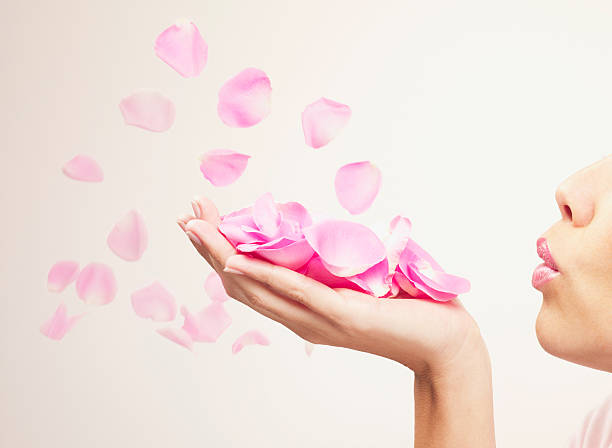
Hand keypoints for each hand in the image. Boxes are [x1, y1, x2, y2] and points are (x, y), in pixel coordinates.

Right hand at [178, 196, 484, 375]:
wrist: (445, 343)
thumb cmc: (405, 308)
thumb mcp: (357, 280)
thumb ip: (331, 264)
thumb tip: (318, 235)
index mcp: (302, 308)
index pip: (249, 280)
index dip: (219, 252)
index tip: (200, 220)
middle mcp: (300, 316)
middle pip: (239, 282)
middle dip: (209, 247)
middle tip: (185, 214)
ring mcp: (316, 318)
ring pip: (255, 286)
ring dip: (222, 254)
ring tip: (197, 226)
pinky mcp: (340, 315)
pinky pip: (292, 291)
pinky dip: (260, 274)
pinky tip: (236, 258)